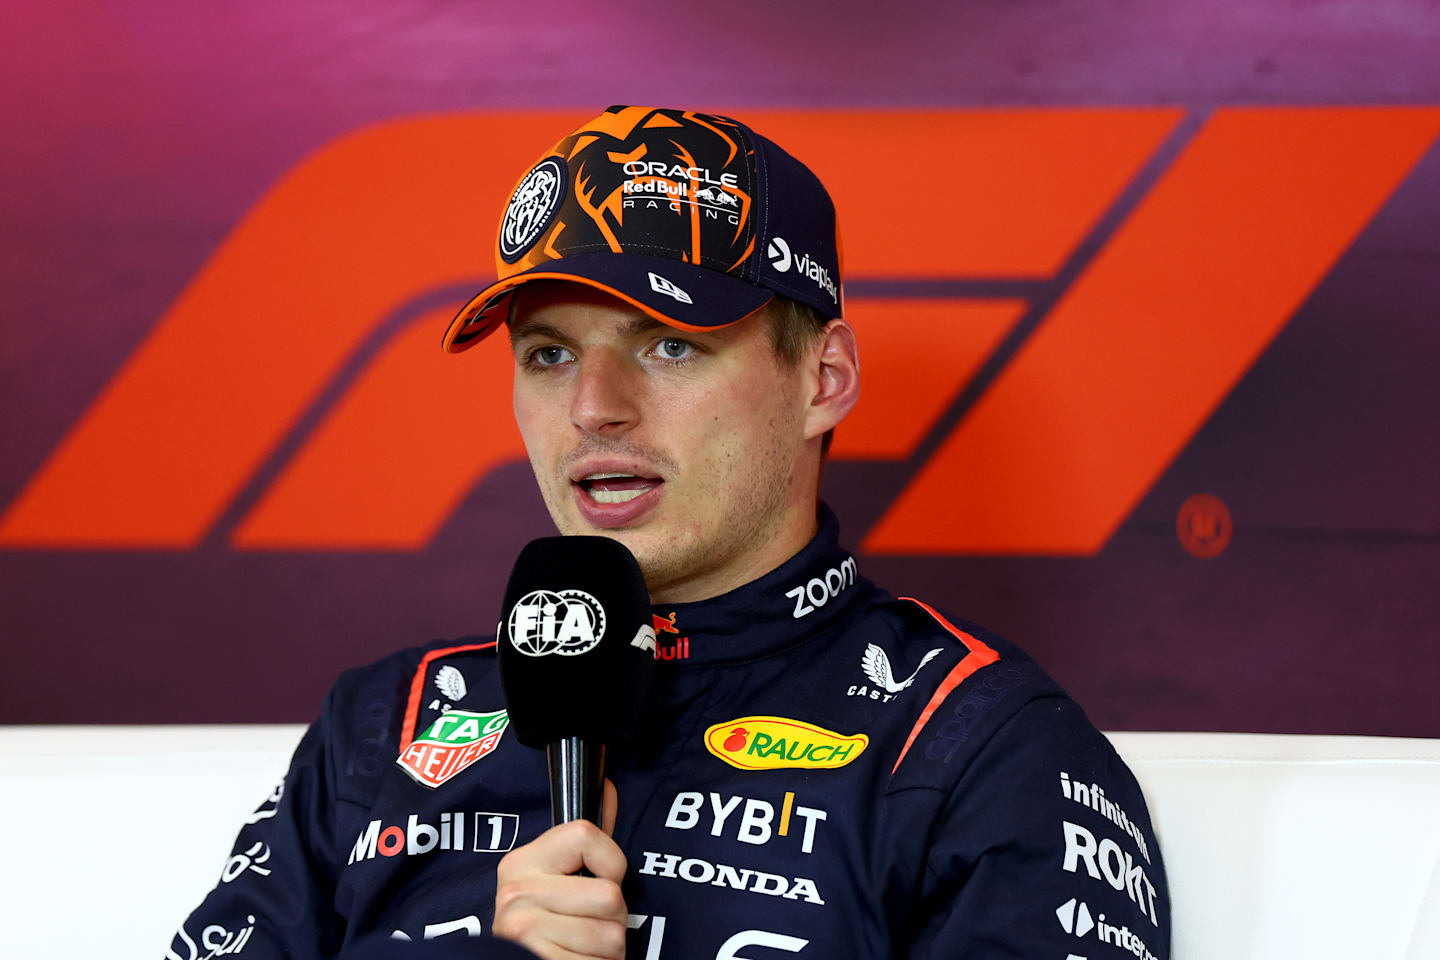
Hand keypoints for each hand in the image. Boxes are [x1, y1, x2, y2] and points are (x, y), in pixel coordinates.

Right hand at [493, 780, 626, 959]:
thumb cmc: (547, 926)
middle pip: (610, 895)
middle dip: (614, 919)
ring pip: (612, 936)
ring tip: (582, 948)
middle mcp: (515, 893)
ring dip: (608, 950)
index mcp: (521, 862)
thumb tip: (608, 789)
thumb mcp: (558, 878)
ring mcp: (522, 930)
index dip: (611, 862)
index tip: (599, 879)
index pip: (585, 834)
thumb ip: (587, 841)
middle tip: (589, 926)